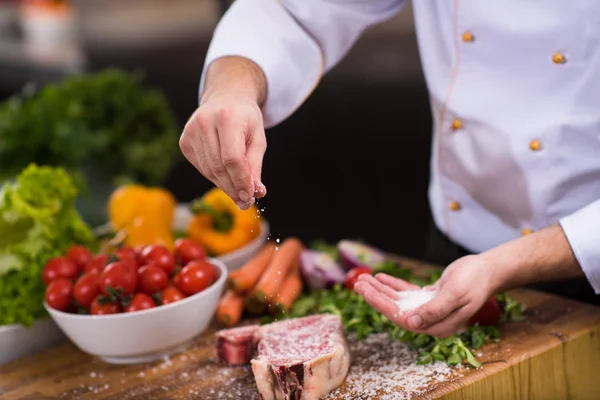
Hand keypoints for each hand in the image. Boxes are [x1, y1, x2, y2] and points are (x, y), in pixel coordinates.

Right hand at [180, 92, 266, 209]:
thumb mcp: (258, 138)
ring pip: (209, 171)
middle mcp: (205, 122)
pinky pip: (201, 167)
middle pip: (219, 167)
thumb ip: (255, 166)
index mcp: (227, 118)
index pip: (232, 158)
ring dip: (225, 186)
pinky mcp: (184, 141)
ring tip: (238, 194)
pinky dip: (215, 177)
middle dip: (233, 188)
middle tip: (245, 202)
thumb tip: (256, 193)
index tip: (250, 197)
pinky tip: (225, 178)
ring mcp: (191, 131)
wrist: (225, 97)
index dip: (241, 181)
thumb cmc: (245, 119)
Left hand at [354, 255, 496, 336]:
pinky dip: (393, 285)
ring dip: (381, 290)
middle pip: (396, 309)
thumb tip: (412, 322)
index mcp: (437, 325)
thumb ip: (434, 310)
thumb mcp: (455, 294)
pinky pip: (406, 292)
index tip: (365, 291)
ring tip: (363, 279)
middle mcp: (430, 321)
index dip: (380, 304)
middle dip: (375, 296)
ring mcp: (429, 309)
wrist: (488, 270)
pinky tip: (380, 277)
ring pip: (398, 300)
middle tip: (358, 282)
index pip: (401, 318)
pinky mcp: (429, 298)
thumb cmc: (474, 281)